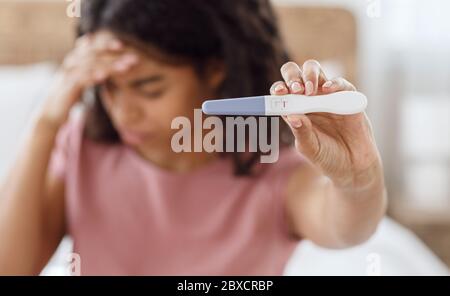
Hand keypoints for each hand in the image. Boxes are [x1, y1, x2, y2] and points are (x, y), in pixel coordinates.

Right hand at [38, 31, 138, 127]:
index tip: (122, 46)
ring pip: (91, 66)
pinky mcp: (66, 88)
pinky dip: (93, 76)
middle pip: (95, 56)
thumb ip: (90, 70)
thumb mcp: (80, 81)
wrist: (50, 113)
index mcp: (74, 61)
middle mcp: (71, 65)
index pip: (91, 49)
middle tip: (134, 59)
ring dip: (110, 66)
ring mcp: (68, 75)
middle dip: (115, 56)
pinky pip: (81, 79)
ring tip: (126, 67)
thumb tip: (104, 66)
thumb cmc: (68, 96)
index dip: (105, 46)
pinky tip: (105, 76)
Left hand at [270, 60, 381, 187]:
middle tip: (296, 90)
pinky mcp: (347, 98)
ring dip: (310, 76)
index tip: (278, 93)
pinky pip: (340, 83)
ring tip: (310, 91)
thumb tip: (291, 115)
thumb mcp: (310, 148)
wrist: (354, 167)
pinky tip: (328, 90)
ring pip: (315, 71)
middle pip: (296, 75)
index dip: (278, 90)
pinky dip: (334, 83)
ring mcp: (327, 97)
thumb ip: (301, 132)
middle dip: (292, 76)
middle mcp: (309, 100)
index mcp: (295, 111)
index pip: (282, 93)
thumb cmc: (327, 157)